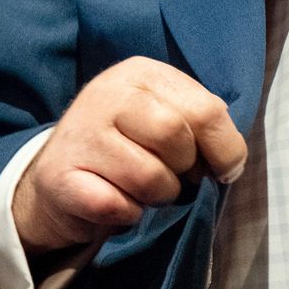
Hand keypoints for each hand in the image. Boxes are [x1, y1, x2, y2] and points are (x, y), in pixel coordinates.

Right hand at [11, 56, 247, 255]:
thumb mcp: (165, 118)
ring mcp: (80, 135)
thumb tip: (230, 163)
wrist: (58, 178)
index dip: (224, 149)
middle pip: (175, 137)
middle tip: (171, 175)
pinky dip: (127, 214)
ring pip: (149, 177)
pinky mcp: (60, 177)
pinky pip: (118, 206)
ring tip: (140, 189)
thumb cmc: (126, 148)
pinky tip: (114, 202)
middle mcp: (106, 94)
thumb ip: (201, 126)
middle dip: (184, 169)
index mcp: (140, 73)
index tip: (217, 168)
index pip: (206, 110)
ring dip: (157, 196)